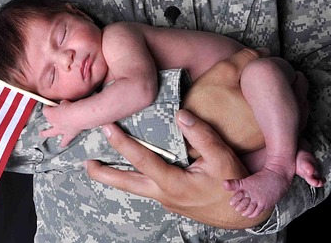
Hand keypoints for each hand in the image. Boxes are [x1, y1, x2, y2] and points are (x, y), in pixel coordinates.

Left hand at [40, 100, 82, 146]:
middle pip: (48, 120)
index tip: (50, 105)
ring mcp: (60, 129)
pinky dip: (64, 143)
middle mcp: (54, 122)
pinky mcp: (68, 135)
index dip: (47, 107)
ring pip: (50, 133)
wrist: (80, 116)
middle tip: (48, 118)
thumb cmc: (73, 108)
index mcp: (51, 113)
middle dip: (48, 118)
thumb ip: (63, 104)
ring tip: (42, 134)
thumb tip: (64, 104)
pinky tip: (62, 145)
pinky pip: (65, 140)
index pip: (45, 110)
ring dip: (46, 133)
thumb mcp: (66, 102)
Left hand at [85, 109, 272, 228]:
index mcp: (174, 184)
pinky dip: (135, 177)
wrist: (243, 214)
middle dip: (105, 173)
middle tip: (87, 163)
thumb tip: (181, 115)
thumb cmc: (234, 187)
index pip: (142, 160)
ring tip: (98, 167)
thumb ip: (202, 136)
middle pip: (127, 184)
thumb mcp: (222, 158)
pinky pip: (148, 187)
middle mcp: (164, 194)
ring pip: (135, 187)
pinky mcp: (172, 199)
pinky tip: (132, 169)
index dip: (122, 143)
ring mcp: (167, 199)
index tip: (106, 128)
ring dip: (116, 177)